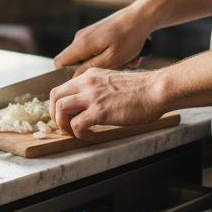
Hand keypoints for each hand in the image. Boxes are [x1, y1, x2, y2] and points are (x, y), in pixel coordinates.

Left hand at [48, 67, 165, 140]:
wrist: (156, 90)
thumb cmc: (142, 90)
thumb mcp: (113, 82)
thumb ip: (98, 88)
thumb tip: (89, 103)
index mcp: (90, 75)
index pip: (62, 87)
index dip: (59, 105)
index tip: (66, 116)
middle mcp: (87, 83)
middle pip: (54, 96)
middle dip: (55, 115)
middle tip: (65, 126)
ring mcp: (92, 96)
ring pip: (60, 109)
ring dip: (64, 125)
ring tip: (76, 133)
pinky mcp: (99, 111)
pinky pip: (77, 124)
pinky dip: (79, 134)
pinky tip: (90, 136)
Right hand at [54, 7, 150, 76]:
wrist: (141, 17)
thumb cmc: (129, 38)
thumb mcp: (112, 59)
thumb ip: (89, 69)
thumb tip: (73, 77)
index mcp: (81, 44)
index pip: (59, 63)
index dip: (67, 75)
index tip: (85, 80)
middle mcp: (80, 37)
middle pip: (74, 61)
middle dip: (91, 70)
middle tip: (112, 69)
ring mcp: (88, 34)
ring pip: (88, 56)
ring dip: (104, 63)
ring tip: (124, 61)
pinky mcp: (96, 33)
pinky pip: (97, 50)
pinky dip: (110, 55)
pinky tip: (126, 55)